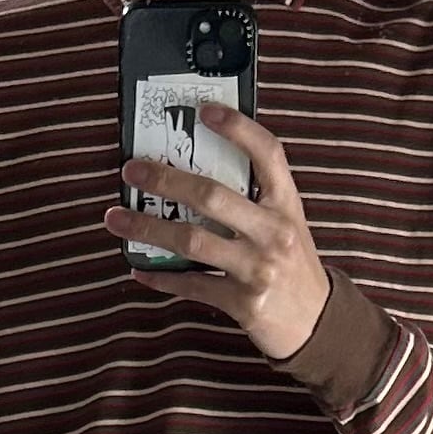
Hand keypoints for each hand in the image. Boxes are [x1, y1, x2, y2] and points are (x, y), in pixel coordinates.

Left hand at [105, 103, 331, 360]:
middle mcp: (274, 233)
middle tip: (131, 171)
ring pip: (192, 241)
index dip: (238, 128)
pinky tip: (140, 270)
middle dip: (166, 180)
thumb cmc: (292, 265)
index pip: (267, 154)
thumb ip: (254, 199)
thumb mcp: (286, 223)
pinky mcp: (243, 303)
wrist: (316, 322)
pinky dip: (162, 278)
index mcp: (286, 205)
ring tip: (116, 218)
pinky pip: (193, 286)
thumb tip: (196, 171)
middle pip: (212, 196)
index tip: (203, 111)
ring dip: (148, 228)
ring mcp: (258, 269)